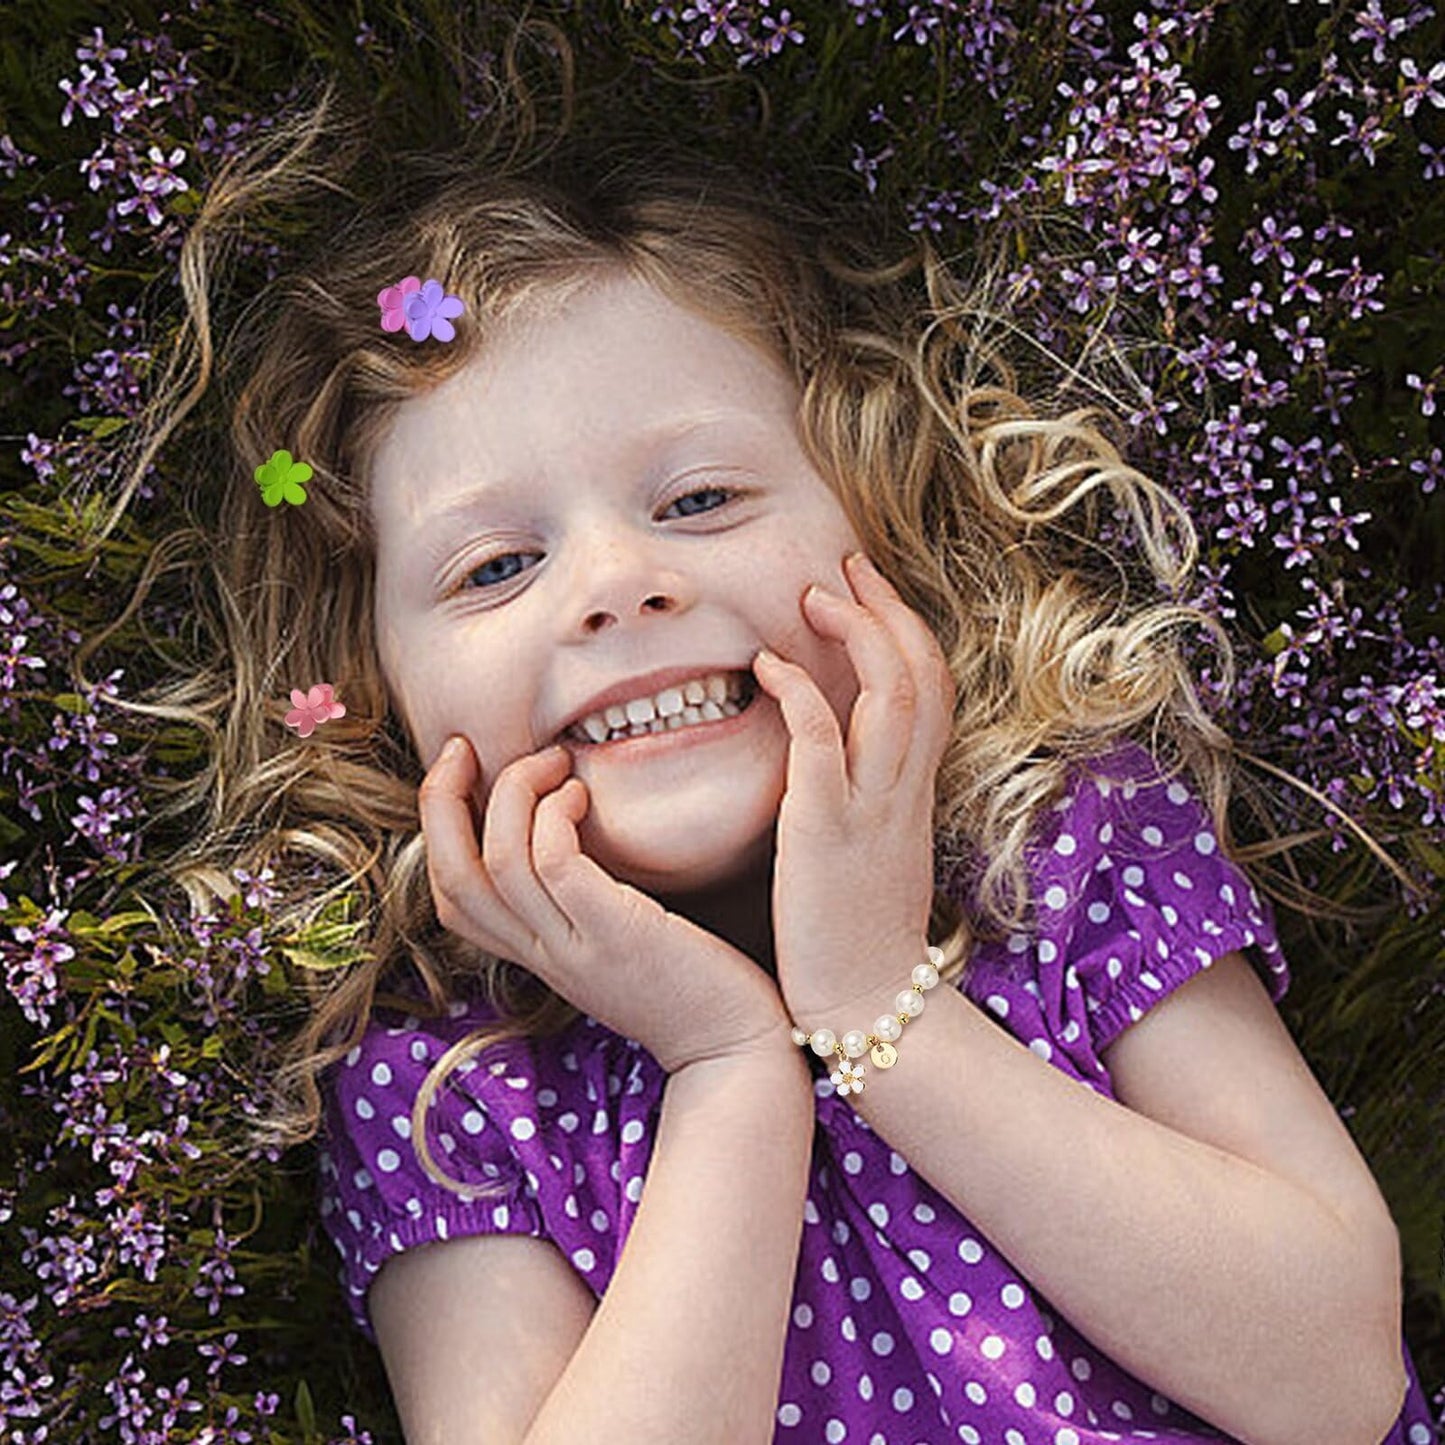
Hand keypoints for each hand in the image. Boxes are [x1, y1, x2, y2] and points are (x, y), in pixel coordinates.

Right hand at [418, 736, 796, 1075]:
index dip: (437, 828)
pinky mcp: (615, 935)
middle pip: (452, 879)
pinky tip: (585, 794)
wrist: (738, 1048)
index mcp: (538, 954)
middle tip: (465, 747)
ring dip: (514, 791)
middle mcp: (544, 954)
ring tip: (554, 761)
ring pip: (498, 861)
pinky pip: (554, 863)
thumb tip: (571, 826)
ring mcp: (575, 948)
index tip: (464, 769)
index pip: (451, 898)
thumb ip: (588, 899)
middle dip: (440, 800)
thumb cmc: (694, 984)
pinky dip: (555, 814)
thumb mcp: (619, 940)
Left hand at [749, 551, 955, 1034]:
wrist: (869, 1004)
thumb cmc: (859, 932)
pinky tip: (766, 667)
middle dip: (887, 608)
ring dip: (857, 633)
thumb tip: (831, 756)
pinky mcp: (827, 831)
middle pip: (923, 671)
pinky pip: (823, 743)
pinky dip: (800, 695)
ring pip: (893, 692)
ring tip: (814, 596)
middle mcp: (904, 788)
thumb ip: (863, 796)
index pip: (932, 686)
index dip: (904, 627)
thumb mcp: (875, 850)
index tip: (866, 589)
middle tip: (845, 566)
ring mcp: (871, 806)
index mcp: (915, 791)